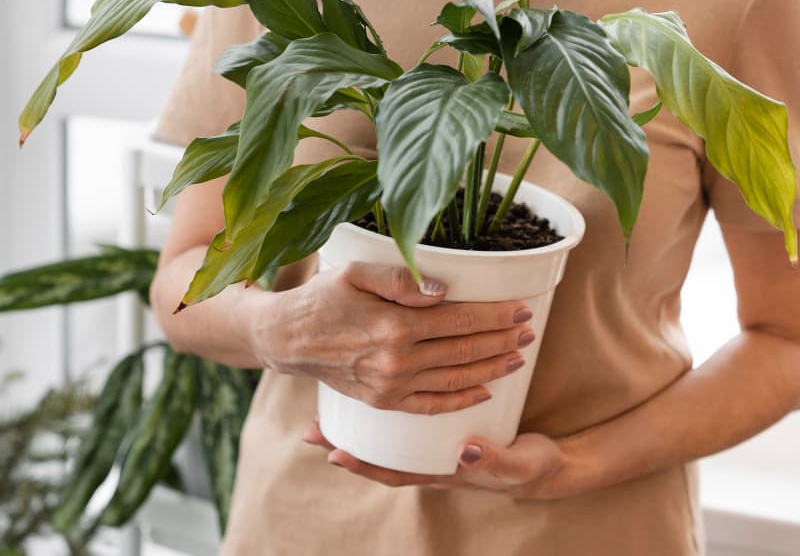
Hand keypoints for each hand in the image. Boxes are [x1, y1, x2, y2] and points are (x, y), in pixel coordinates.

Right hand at [250, 261, 534, 414]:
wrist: (288, 339)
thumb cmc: (321, 298)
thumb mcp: (354, 273)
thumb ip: (399, 280)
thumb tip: (443, 290)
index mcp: (395, 327)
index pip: (460, 320)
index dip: (494, 315)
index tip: (520, 308)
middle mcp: (397, 361)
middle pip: (465, 351)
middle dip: (502, 340)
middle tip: (529, 330)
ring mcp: (391, 386)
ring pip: (456, 379)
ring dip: (492, 368)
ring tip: (518, 356)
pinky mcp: (384, 401)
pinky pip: (432, 405)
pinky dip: (462, 400)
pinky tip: (485, 391)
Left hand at [303, 421, 576, 499]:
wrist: (551, 463)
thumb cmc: (532, 467)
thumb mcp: (519, 466)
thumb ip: (495, 460)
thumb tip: (465, 451)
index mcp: (443, 472)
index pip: (395, 472)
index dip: (364, 465)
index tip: (331, 456)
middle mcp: (431, 460)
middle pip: (381, 454)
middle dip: (346, 442)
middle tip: (309, 431)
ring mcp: (435, 444)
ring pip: (389, 437)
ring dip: (358, 423)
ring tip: (322, 408)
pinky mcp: (446, 423)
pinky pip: (410, 416)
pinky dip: (388, 407)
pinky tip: (371, 386)